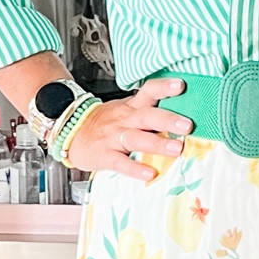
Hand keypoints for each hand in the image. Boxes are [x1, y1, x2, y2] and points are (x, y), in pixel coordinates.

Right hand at [65, 77, 191, 180]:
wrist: (71, 133)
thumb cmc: (106, 123)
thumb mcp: (126, 110)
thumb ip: (151, 112)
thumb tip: (184, 115)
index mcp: (132, 106)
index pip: (148, 91)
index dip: (163, 87)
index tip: (181, 85)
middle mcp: (124, 119)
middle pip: (147, 116)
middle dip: (168, 120)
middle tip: (187, 125)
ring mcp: (114, 137)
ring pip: (136, 138)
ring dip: (157, 143)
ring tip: (176, 149)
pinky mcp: (105, 155)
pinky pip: (121, 163)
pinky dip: (135, 169)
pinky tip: (150, 173)